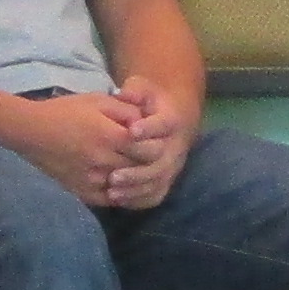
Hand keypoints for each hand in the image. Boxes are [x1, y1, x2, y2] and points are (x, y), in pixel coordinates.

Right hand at [4, 93, 145, 211]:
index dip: (156, 145)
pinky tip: (123, 185)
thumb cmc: (65, 111)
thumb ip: (126, 110)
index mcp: (109, 136)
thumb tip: (147, 121)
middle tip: (152, 156)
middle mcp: (103, 162)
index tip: (157, 140)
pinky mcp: (82, 192)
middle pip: (140, 169)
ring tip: (140, 169)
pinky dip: (120, 193)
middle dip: (149, 162)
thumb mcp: (98, 100)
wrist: (31, 132)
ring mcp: (92, 180)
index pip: (148, 149)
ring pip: (128, 186)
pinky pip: (110, 199)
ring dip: (136, 179)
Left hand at [92, 89, 193, 213]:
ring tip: (111, 191)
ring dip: (135, 188)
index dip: (149, 128)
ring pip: (158, 181)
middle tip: (113, 175)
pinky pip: (156, 194)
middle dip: (137, 169)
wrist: (170, 120)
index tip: (131, 131)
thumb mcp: (143, 89)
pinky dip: (138, 200)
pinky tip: (118, 200)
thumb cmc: (150, 103)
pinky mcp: (167, 180)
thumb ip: (134, 91)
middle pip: (160, 162)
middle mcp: (176, 146)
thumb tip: (123, 93)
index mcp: (172, 120)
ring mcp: (173, 166)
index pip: (163, 125)